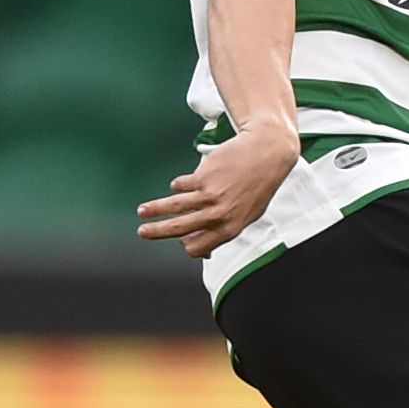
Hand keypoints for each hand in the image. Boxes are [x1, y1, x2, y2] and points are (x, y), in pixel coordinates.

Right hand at [139, 118, 300, 256]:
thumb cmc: (258, 186)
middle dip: (157, 232)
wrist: (267, 153)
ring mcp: (210, 196)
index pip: (197, 247)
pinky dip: (177, 186)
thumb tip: (204, 254)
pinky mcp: (203, 176)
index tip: (179, 239)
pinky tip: (178, 185)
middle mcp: (219, 215)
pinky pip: (181, 185)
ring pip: (174, 207)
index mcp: (230, 229)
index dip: (186, 244)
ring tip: (142, 211)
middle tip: (142, 233)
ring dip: (154, 210)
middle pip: (179, 229)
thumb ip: (225, 231)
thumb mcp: (248, 214)